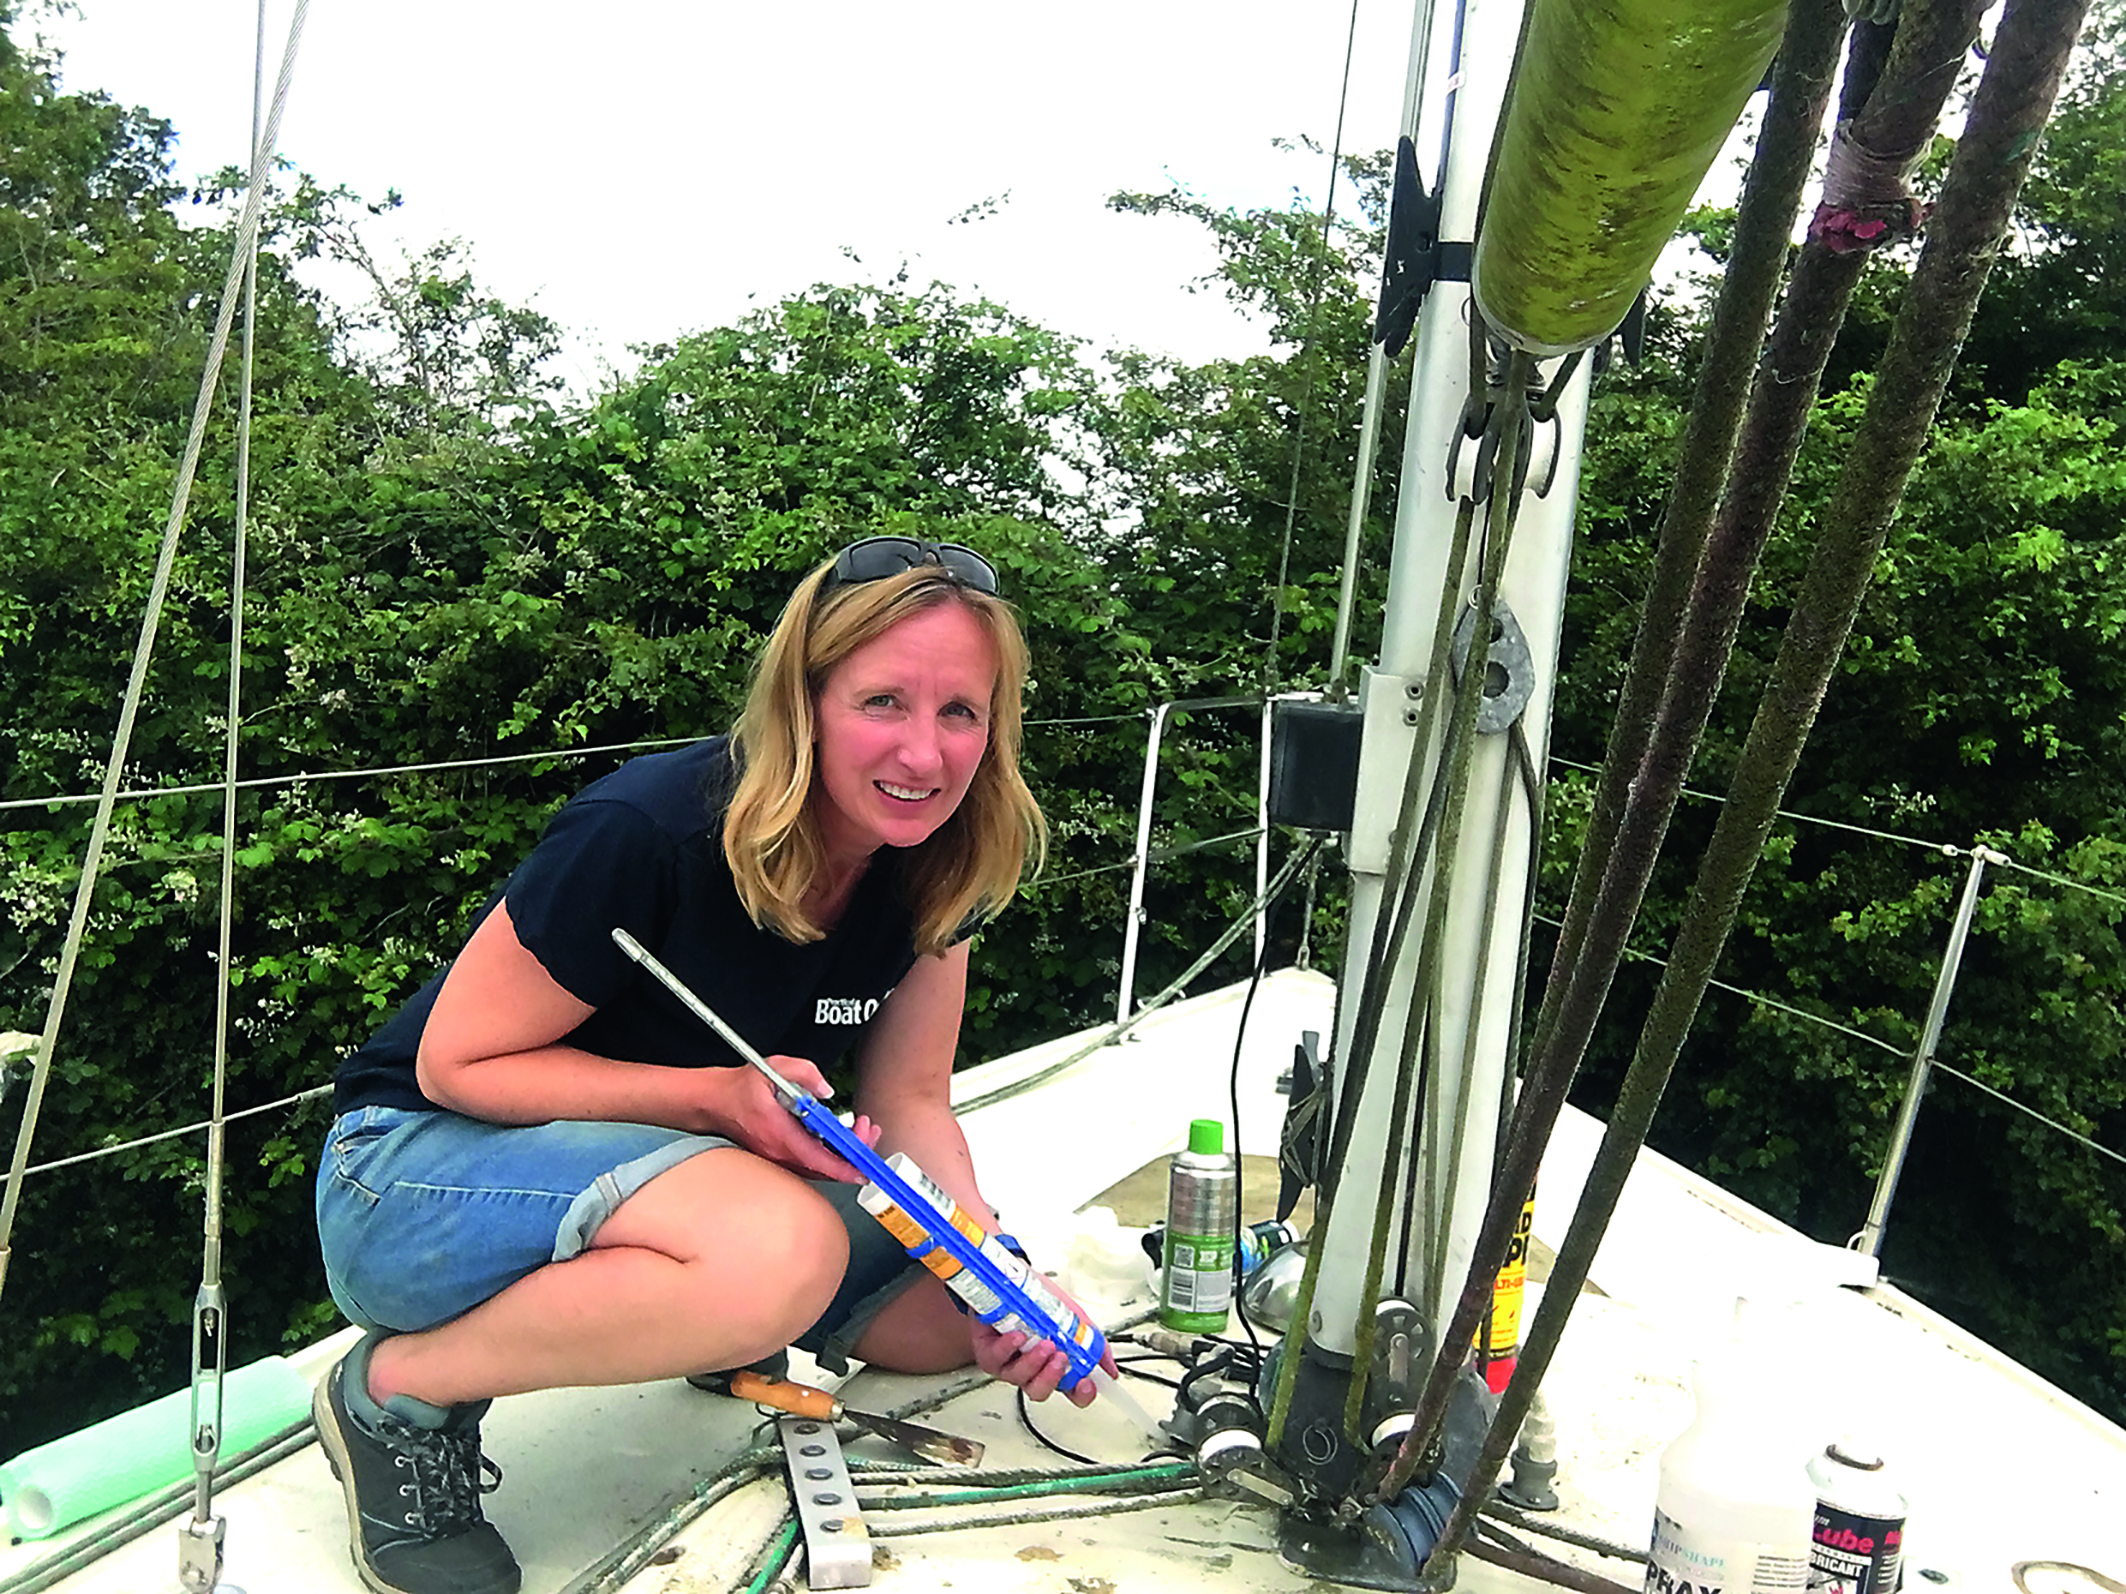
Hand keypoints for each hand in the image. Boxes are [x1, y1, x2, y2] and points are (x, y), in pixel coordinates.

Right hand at [704, 1059, 880, 1182]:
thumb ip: (805, 1073)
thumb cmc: (739, 1088)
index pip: (820, 1160)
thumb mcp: (774, 1068)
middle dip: (854, 1152)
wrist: (713, 1102)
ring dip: (844, 1153)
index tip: (866, 1163)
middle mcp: (780, 1153)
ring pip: (820, 1168)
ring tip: (859, 1130)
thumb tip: (826, 1090)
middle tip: (867, 1129)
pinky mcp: (780, 1156)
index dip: (847, 1166)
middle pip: (826, 1167)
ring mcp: (779, 1158)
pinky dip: (830, 1154)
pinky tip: (839, 1137)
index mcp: (780, 1135)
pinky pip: (810, 1163)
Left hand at [968, 1276, 1118, 1409]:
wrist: (1012, 1279)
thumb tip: (1110, 1369)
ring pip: (1019, 1378)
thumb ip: (1093, 1344)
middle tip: (1061, 1358)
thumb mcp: (1073, 1319)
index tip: (1087, 1384)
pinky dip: (1010, 1348)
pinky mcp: (989, 1353)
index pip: (1070, 1391)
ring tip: (1044, 1343)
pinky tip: (1018, 1336)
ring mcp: (1009, 1363)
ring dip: (1034, 1362)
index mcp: (1054, 1364)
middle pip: (1040, 1391)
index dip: (1080, 1394)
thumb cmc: (1039, 1300)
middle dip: (1052, 1378)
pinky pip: (997, 1359)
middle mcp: (1031, 1368)